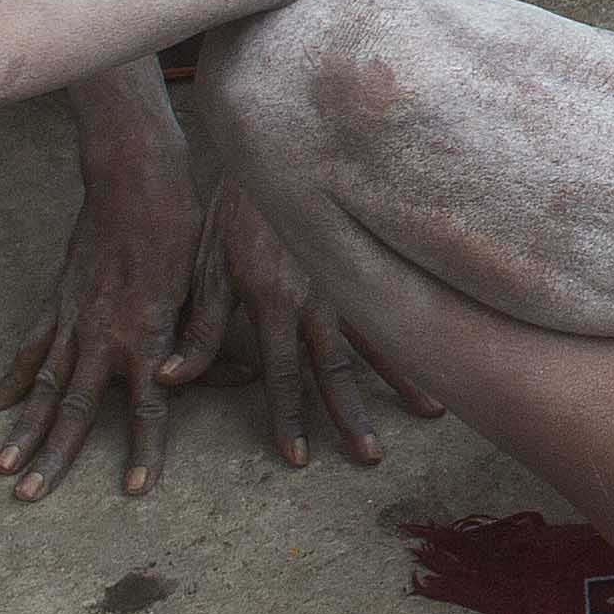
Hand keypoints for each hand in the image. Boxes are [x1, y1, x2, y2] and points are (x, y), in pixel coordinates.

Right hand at [0, 133, 204, 498]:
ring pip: (42, 387)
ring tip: (1, 469)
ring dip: (22, 430)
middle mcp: (104, 335)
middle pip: (73, 409)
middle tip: (29, 497)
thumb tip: (246, 377)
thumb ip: (214, 341)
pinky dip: (8, 380)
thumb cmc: (185, 232)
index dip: (143, 449)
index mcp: (149, 335)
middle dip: (53, 456)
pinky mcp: (56, 302)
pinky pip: (28, 350)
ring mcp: (73, 320)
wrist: (137, 182)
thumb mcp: (210, 286)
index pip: (147, 409)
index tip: (134, 489)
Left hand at [158, 177, 444, 470]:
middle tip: (369, 456)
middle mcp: (315, 297)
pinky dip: (415, 331)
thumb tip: (171, 378)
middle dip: (350, 415)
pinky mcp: (363, 263)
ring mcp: (345, 280)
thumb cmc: (230, 215)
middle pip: (336, 368)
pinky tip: (443, 349)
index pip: (281, 373)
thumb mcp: (204, 270)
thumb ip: (199, 329)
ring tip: (430, 411)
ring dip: (404, 377)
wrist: (270, 155)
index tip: (297, 458)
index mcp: (272, 302)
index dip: (287, 417)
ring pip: (378, 337)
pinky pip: (393, 304)